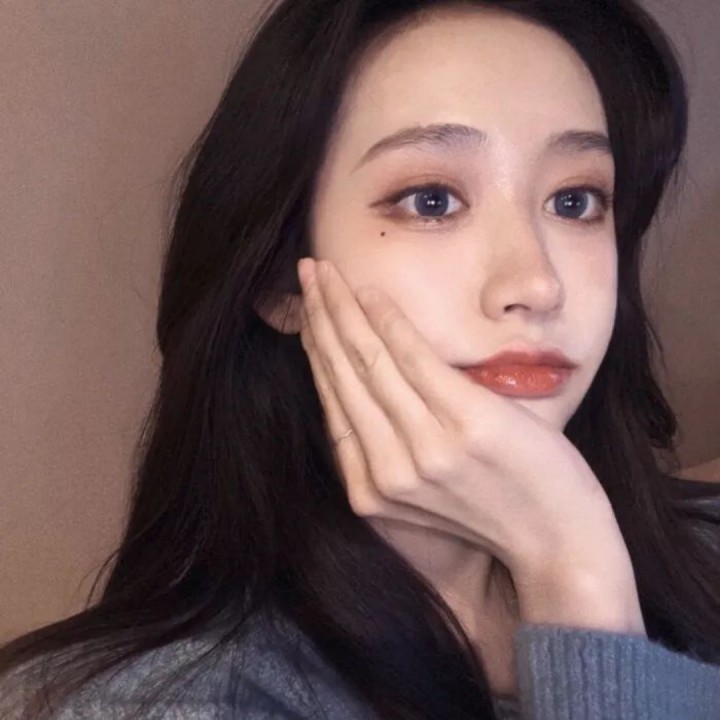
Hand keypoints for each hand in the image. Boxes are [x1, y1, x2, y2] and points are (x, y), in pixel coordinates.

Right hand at [297, 257, 642, 630]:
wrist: (560, 546)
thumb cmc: (498, 510)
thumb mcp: (429, 491)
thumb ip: (395, 448)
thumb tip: (374, 387)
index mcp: (372, 490)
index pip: (333, 403)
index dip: (316, 351)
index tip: (308, 314)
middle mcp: (388, 472)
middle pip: (341, 376)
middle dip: (319, 318)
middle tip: (307, 274)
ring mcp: (426, 449)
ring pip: (368, 362)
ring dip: (341, 310)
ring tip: (325, 272)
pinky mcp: (466, 424)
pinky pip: (415, 359)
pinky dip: (388, 322)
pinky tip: (368, 293)